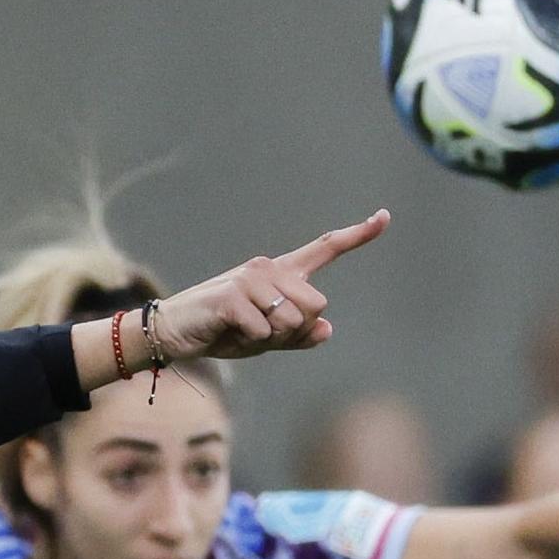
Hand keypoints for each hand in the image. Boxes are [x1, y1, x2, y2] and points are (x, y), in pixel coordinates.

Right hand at [150, 210, 390, 359]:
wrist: (174, 333)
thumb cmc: (221, 332)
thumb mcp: (264, 338)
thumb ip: (297, 336)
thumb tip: (326, 330)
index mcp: (281, 275)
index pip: (325, 249)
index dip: (358, 235)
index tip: (385, 215)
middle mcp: (269, 268)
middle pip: (316, 305)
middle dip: (293, 331)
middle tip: (259, 333)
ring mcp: (250, 278)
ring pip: (292, 319)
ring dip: (269, 339)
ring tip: (241, 332)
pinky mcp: (232, 295)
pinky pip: (263, 329)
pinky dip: (248, 342)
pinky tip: (228, 333)